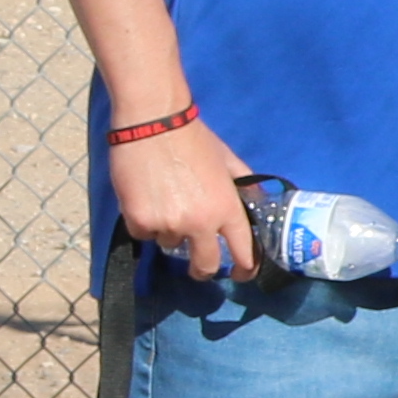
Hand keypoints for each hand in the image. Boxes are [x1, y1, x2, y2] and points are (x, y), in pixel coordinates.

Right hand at [110, 116, 250, 283]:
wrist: (152, 123)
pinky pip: (145, 235)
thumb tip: (258, 202)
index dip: (245, 268)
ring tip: (166, 201)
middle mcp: (200, 222)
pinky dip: (145, 223)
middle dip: (202, 269)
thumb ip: (244, 185)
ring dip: (170, 232)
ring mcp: (168, 224)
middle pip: (204, 265)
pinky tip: (146, 198)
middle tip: (198, 265)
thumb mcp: (228, 161)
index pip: (243, 252)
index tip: (240, 274)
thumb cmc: (193, 138)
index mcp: (227, 208)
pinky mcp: (139, 222)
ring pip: (170, 245)